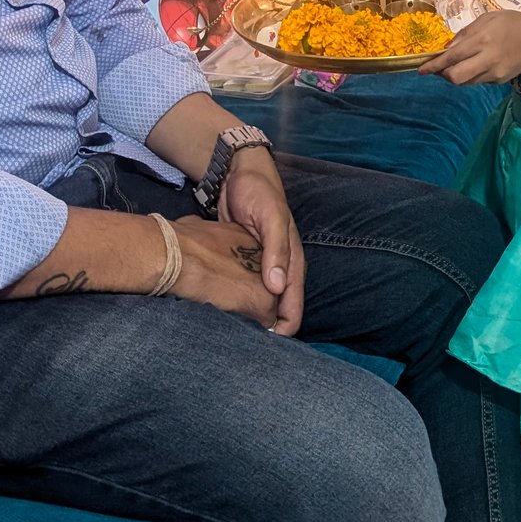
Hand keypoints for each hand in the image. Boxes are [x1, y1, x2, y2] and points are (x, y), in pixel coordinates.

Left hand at [217, 148, 304, 335]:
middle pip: (279, 308)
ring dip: (254, 319)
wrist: (238, 171)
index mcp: (292, 260)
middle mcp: (280, 267)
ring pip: (262, 301)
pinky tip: (226, 315)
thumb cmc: (258, 191)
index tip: (270, 347)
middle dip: (269, 329)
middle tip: (250, 350)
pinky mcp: (244, 260)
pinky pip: (246, 289)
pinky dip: (240, 303)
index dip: (285, 327)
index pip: (294, 304)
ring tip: (237, 340)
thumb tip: (277, 288)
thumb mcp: (269, 217)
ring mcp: (262, 265)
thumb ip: (276, 250)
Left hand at [434, 9, 520, 85]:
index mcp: (483, 40)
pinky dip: (470, 74)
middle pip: (456, 77)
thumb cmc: (511, 23)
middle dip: (443, 75)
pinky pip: (477, 81)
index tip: (421, 70)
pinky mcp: (499, 81)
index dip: (434, 65)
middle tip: (439, 67)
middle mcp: (488, 59)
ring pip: (465, 82)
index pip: (452, 57)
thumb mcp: (487, 18)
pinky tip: (476, 63)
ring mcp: (495, 73)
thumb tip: (447, 49)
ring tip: (458, 63)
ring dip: (456, 75)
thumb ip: (465, 34)